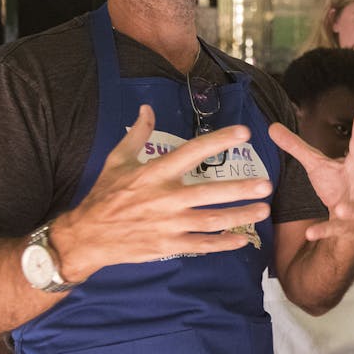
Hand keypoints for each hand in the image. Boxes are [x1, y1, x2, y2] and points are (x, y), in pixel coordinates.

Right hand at [54, 106, 274, 280]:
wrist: (88, 236)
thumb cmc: (105, 195)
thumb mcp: (117, 160)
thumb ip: (137, 134)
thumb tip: (147, 108)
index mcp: (154, 173)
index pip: (192, 153)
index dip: (218, 142)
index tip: (244, 133)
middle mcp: (165, 198)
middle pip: (209, 193)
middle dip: (239, 189)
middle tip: (266, 185)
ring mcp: (168, 225)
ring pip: (212, 221)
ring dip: (240, 216)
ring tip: (263, 211)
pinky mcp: (168, 245)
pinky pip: (202, 245)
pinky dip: (224, 244)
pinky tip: (243, 239)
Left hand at [269, 110, 353, 240]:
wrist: (347, 217)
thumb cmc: (336, 183)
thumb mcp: (315, 163)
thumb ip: (296, 146)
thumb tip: (272, 127)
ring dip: (352, 208)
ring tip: (341, 209)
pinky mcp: (348, 224)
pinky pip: (337, 227)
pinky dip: (324, 230)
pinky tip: (309, 233)